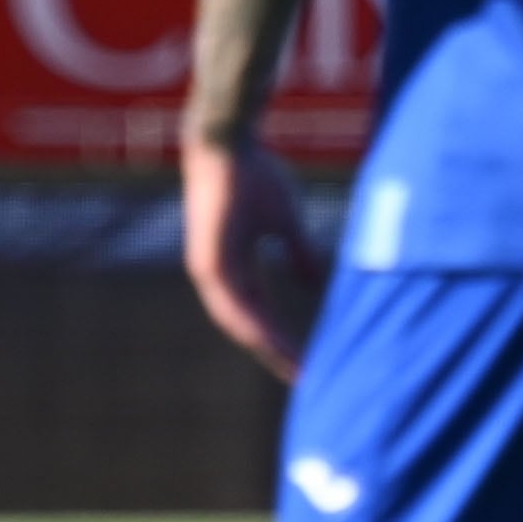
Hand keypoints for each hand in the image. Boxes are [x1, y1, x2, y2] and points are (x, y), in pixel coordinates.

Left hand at [182, 135, 324, 381]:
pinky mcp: (208, 259)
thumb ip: (299, 253)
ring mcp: (209, 268)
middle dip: (277, 355)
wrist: (228, 141)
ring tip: (296, 368)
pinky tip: (271, 341)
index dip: (282, 341)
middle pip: (248, 327)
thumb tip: (313, 284)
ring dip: (267, 347)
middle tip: (306, 379)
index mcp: (234, 268)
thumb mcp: (286, 221)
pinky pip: (232, 302)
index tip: (309, 362)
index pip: (260, 315)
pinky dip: (253, 323)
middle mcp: (217, 275)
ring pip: (239, 321)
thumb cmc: (254, 174)